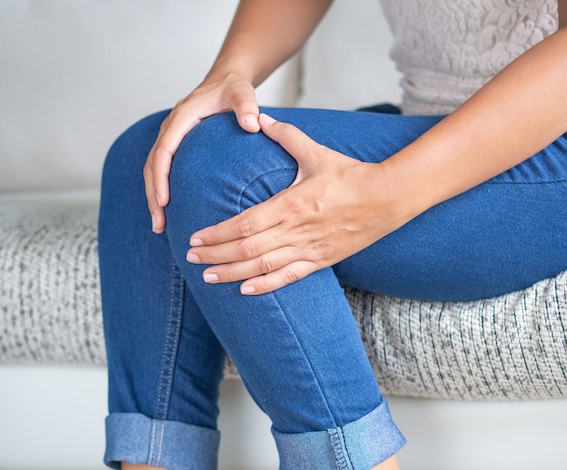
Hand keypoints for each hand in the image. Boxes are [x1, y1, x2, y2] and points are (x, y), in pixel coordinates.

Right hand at [144, 72, 259, 232]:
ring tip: (159, 225)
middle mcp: (171, 127)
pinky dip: (160, 190)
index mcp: (182, 117)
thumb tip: (252, 125)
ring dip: (153, 197)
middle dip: (153, 195)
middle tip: (159, 223)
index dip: (161, 176)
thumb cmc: (233, 88)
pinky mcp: (175, 145)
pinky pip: (162, 169)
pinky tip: (168, 211)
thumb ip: (247, 106)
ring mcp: (171, 136)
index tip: (164, 200)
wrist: (226, 79)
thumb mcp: (242, 92)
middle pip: (152, 165)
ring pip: (153, 170)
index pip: (164, 150)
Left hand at [186, 114, 412, 294]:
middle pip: (246, 249)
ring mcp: (308, 249)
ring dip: (231, 273)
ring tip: (207, 276)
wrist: (388, 198)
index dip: (217, 234)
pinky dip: (265, 286)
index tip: (195, 237)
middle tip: (190, 257)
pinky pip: (288, 278)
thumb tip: (261, 118)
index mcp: (291, 204)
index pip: (244, 224)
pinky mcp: (321, 261)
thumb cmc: (351, 175)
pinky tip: (244, 290)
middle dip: (215, 255)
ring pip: (263, 267)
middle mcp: (296, 230)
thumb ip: (286, 136)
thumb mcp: (317, 153)